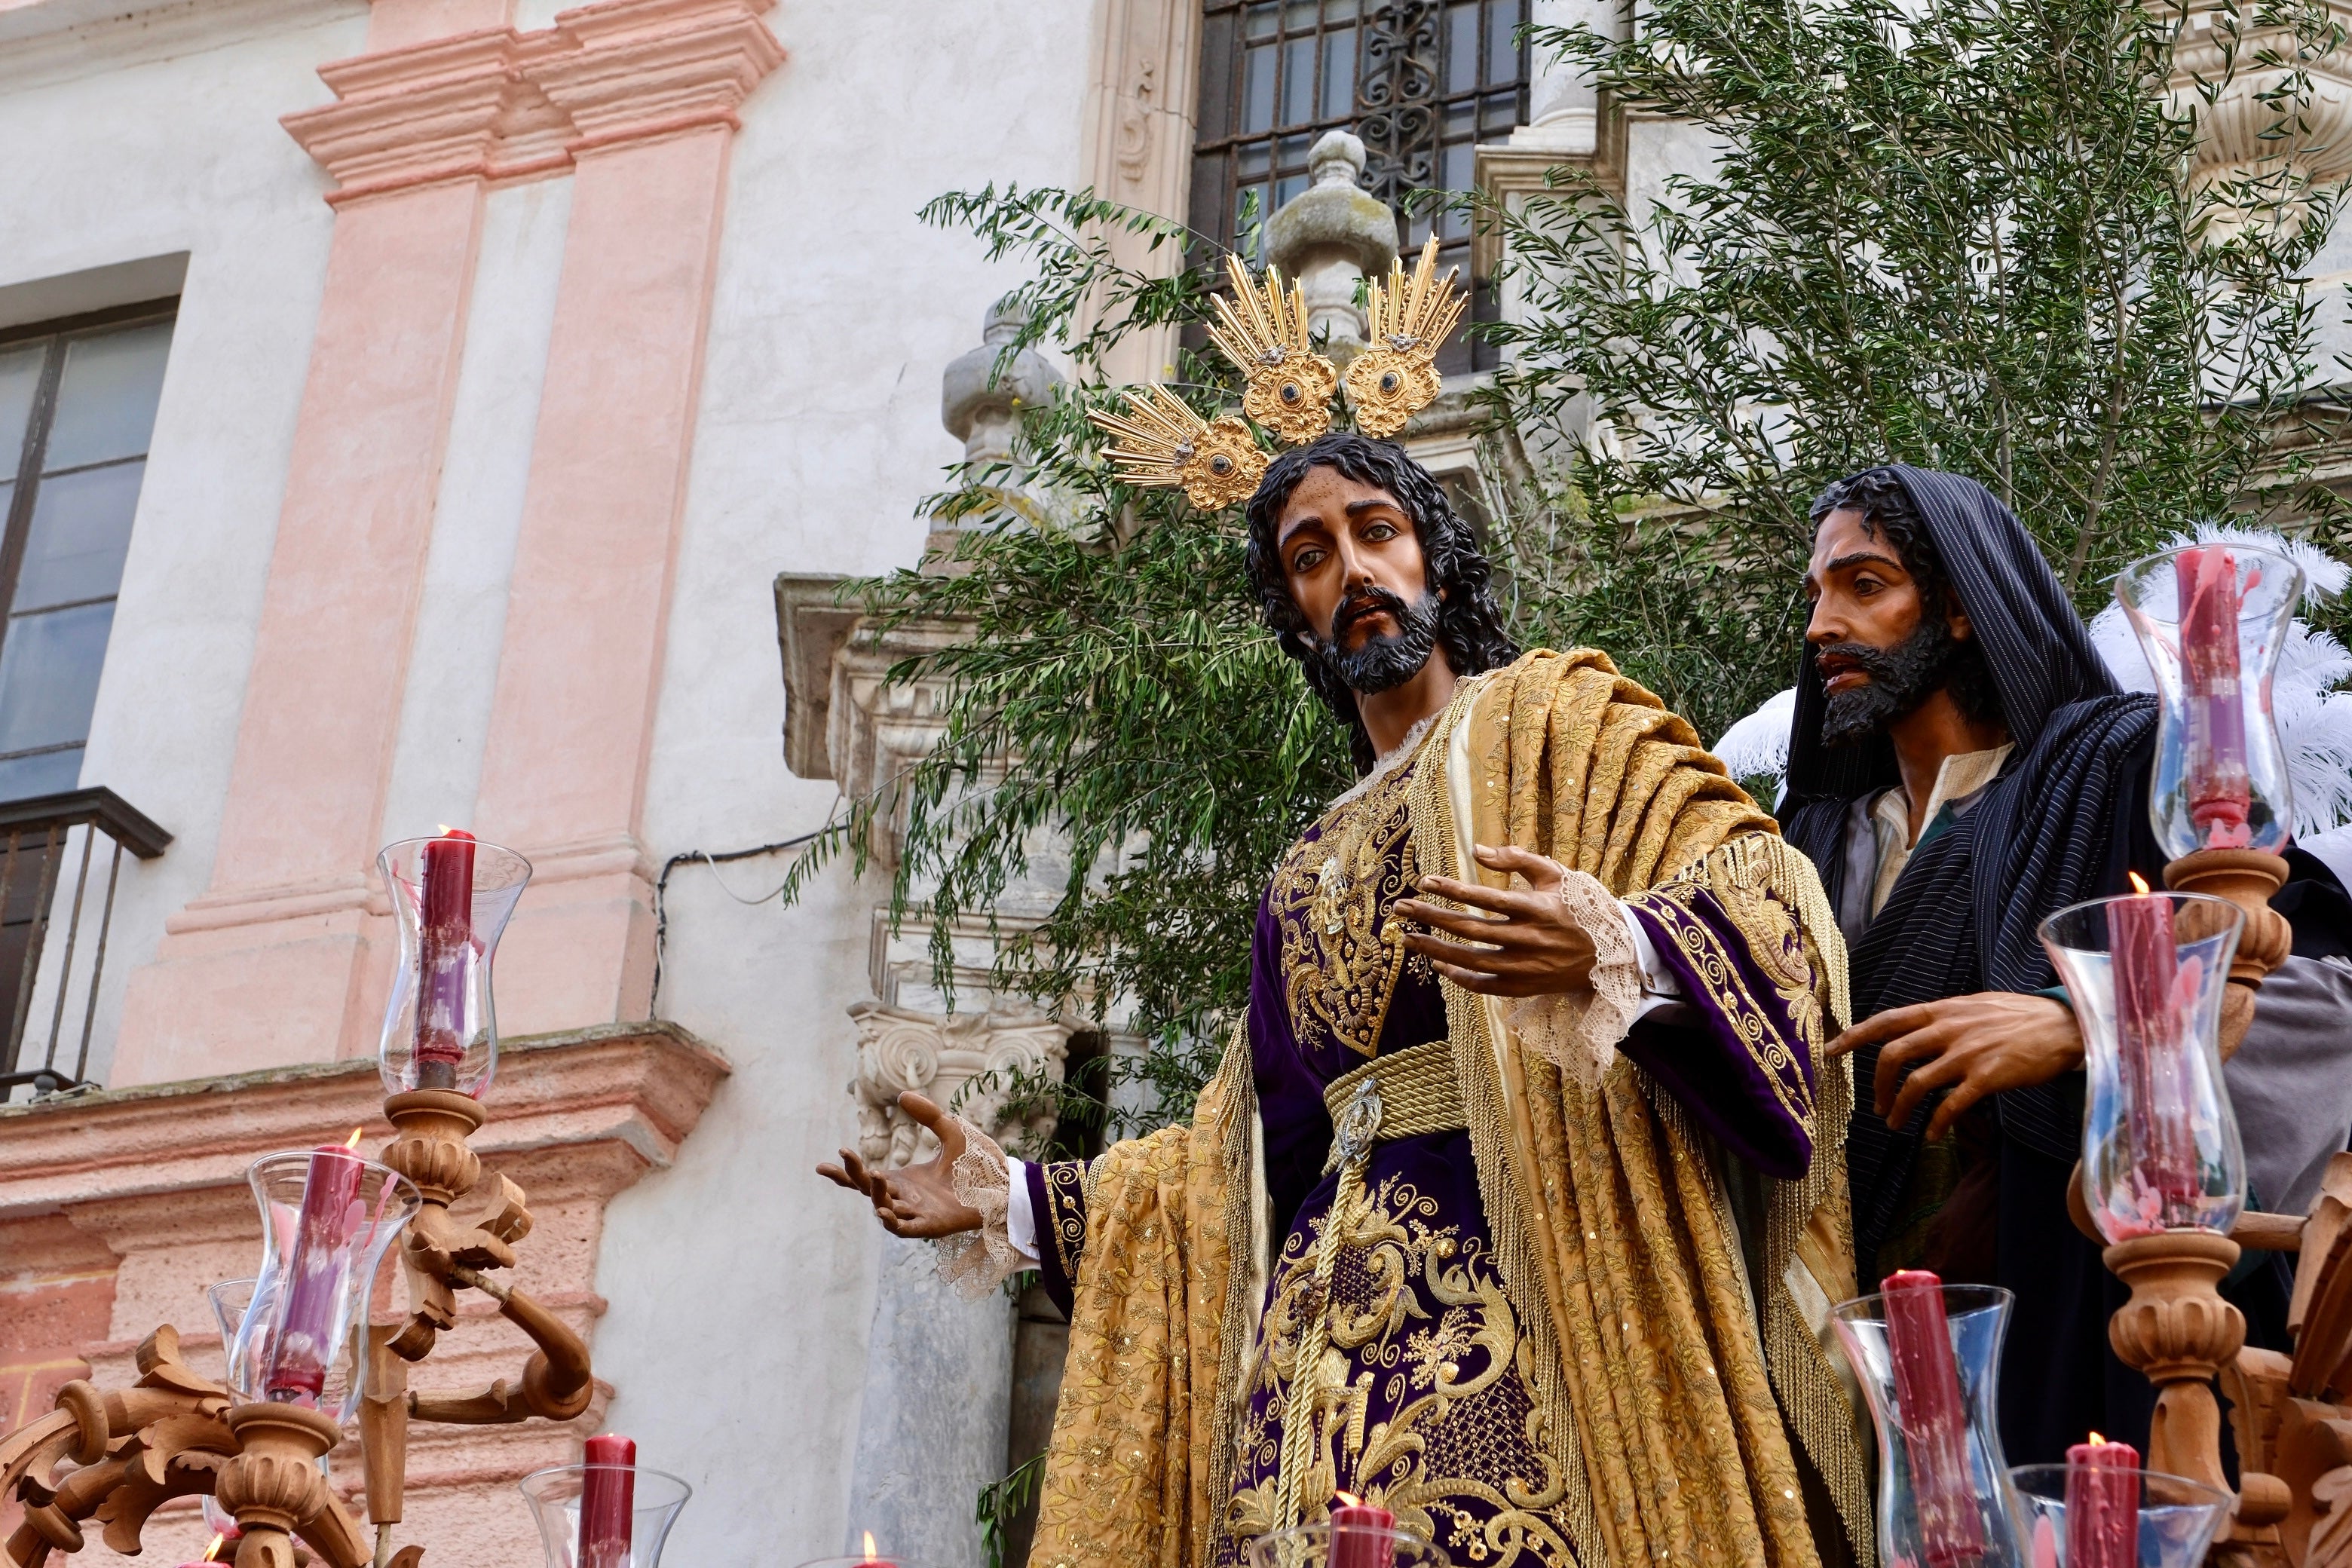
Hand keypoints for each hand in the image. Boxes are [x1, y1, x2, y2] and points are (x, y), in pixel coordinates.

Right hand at [815, 1091, 985, 1237]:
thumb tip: (902, 1095)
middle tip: (845, 1157)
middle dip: (853, 1176)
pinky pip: (905, 1229)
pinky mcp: (931, 1226)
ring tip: (874, 1176)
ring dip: (876, 1195)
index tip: (823, 1163)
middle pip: (870, 1191)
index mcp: (905, 1180)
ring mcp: (917, 1214)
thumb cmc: (979, 1164)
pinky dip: (892, 1222)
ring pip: (884, 1209)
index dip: (846, 1171)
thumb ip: (928, 1115)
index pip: (866, 1178)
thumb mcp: (951, 1131)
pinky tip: (882, 1212)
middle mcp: (906, 1198)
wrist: (1005, 1186)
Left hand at [1393, 844, 1598, 996]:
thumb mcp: (1556, 875)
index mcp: (1538, 908)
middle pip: (1471, 930)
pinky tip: (1438, 964)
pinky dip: (1460, 977)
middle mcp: (1531, 940)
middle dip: (1432, 918)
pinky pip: (1486, 986)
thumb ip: (1518, 859)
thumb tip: (1477, 851)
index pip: (1488, 898)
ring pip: (1472, 960)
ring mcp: (1527, 967)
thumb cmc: (1580, 907)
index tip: (1425, 881)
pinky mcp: (1526, 987)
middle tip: (1400, 908)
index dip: (1454, 890)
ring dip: (1436, 950)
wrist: (1613, 954)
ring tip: (1408, 938)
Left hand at [1828, 992, 2083, 1140]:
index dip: (1855, 1036)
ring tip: (1894, 1125)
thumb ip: (1943, 1018)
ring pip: (1916, 1083)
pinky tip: (1932, 1134)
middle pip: (1892, 1055)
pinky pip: (1950, 1105)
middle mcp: (1949, 1029)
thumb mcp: (1974, 1006)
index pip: (1887, 1020)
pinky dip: (1936, 1123)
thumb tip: (1917, 1031)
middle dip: (1877, 1084)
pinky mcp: (1988, 1077)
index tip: (1830, 1050)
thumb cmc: (2020, 1017)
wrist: (2064, 1026)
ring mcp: (1967, 1053)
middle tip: (1876, 1105)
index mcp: (1942, 1010)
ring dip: (1899, 1108)